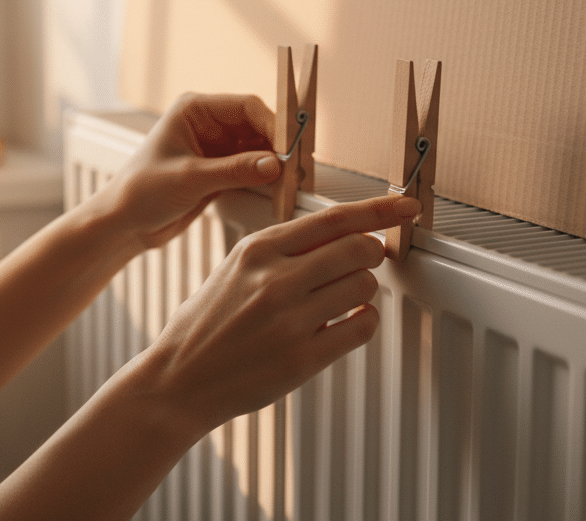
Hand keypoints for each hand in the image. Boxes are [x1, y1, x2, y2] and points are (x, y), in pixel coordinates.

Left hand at [101, 93, 282, 250]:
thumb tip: (274, 165)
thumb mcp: (189, 179)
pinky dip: (266, 178)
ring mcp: (216, 148)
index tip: (290, 147)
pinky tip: (278, 189)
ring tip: (291, 182)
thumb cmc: (141, 192)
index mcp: (195, 110)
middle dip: (277, 146)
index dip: (272, 124)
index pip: (246, 106)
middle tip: (296, 168)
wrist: (123, 224)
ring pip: (259, 149)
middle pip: (257, 126)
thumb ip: (233, 171)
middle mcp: (208, 124)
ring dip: (274, 164)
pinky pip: (252, 168)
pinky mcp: (220, 170)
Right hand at [134, 193, 420, 437]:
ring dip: (363, 291)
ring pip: (365, 286)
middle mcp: (275, 279)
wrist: (178, 378)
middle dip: (371, 255)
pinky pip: (362, 327)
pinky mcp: (302, 358)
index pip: (334, 219)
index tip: (407, 208)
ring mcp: (290, 320)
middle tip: (364, 263)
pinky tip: (344, 324)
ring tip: (339, 301)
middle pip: (360, 249)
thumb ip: (283, 249)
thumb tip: (343, 235)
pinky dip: (363, 322)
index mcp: (258, 250)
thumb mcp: (235, 268)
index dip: (379, 210)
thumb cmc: (206, 323)